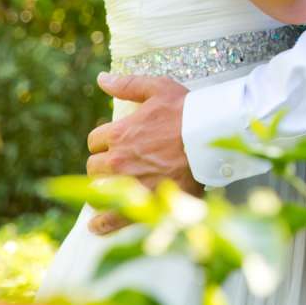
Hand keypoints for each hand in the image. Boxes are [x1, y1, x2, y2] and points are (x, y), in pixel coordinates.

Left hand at [86, 73, 196, 234]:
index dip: (105, 142)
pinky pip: (112, 219)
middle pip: (94, 167)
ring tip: (111, 190)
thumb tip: (101, 79)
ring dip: (101, 190)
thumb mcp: (157, 89)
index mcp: (119, 133)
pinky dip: (101, 224)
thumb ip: (127, 85)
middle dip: (104, 165)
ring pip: (98, 191)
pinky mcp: (142, 202)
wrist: (211, 137)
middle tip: (120, 165)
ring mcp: (129, 183)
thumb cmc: (187, 111)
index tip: (117, 144)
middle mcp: (119, 159)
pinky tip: (96, 226)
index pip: (95, 140)